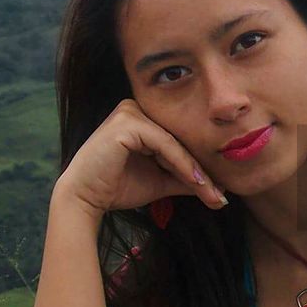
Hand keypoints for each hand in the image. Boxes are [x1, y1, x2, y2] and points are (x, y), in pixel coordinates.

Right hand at [53, 98, 228, 216]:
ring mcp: (130, 111)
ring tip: (214, 194)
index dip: (201, 167)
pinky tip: (197, 182)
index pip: (180, 141)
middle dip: (202, 171)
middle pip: (180, 141)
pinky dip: (183, 165)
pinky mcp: (127, 121)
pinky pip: (165, 145)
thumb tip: (220, 186)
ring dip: (196, 171)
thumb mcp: (161, 180)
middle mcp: (136, 107)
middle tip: (221, 197)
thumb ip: (186, 177)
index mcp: (143, 117)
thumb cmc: (117, 187)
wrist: (84, 199)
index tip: (221, 193)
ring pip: (176, 144)